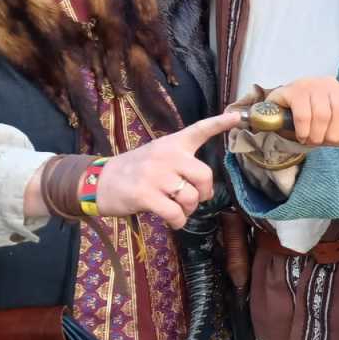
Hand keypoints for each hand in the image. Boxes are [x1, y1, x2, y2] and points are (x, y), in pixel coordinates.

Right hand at [97, 111, 240, 227]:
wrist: (100, 181)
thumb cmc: (135, 171)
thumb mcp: (157, 156)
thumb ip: (181, 164)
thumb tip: (205, 189)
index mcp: (172, 144)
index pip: (199, 130)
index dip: (220, 123)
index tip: (238, 117)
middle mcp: (166, 156)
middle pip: (204, 175)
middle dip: (204, 193)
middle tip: (196, 199)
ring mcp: (155, 175)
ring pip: (190, 197)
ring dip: (189, 210)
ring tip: (179, 210)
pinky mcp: (144, 195)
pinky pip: (175, 213)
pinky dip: (179, 222)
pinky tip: (173, 221)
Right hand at [263, 78, 338, 146]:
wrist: (282, 114)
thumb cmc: (314, 122)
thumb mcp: (337, 130)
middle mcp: (331, 85)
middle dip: (333, 133)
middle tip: (322, 140)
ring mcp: (312, 85)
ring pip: (323, 114)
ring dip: (316, 134)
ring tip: (311, 138)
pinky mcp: (294, 90)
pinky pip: (303, 114)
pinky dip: (303, 130)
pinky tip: (301, 134)